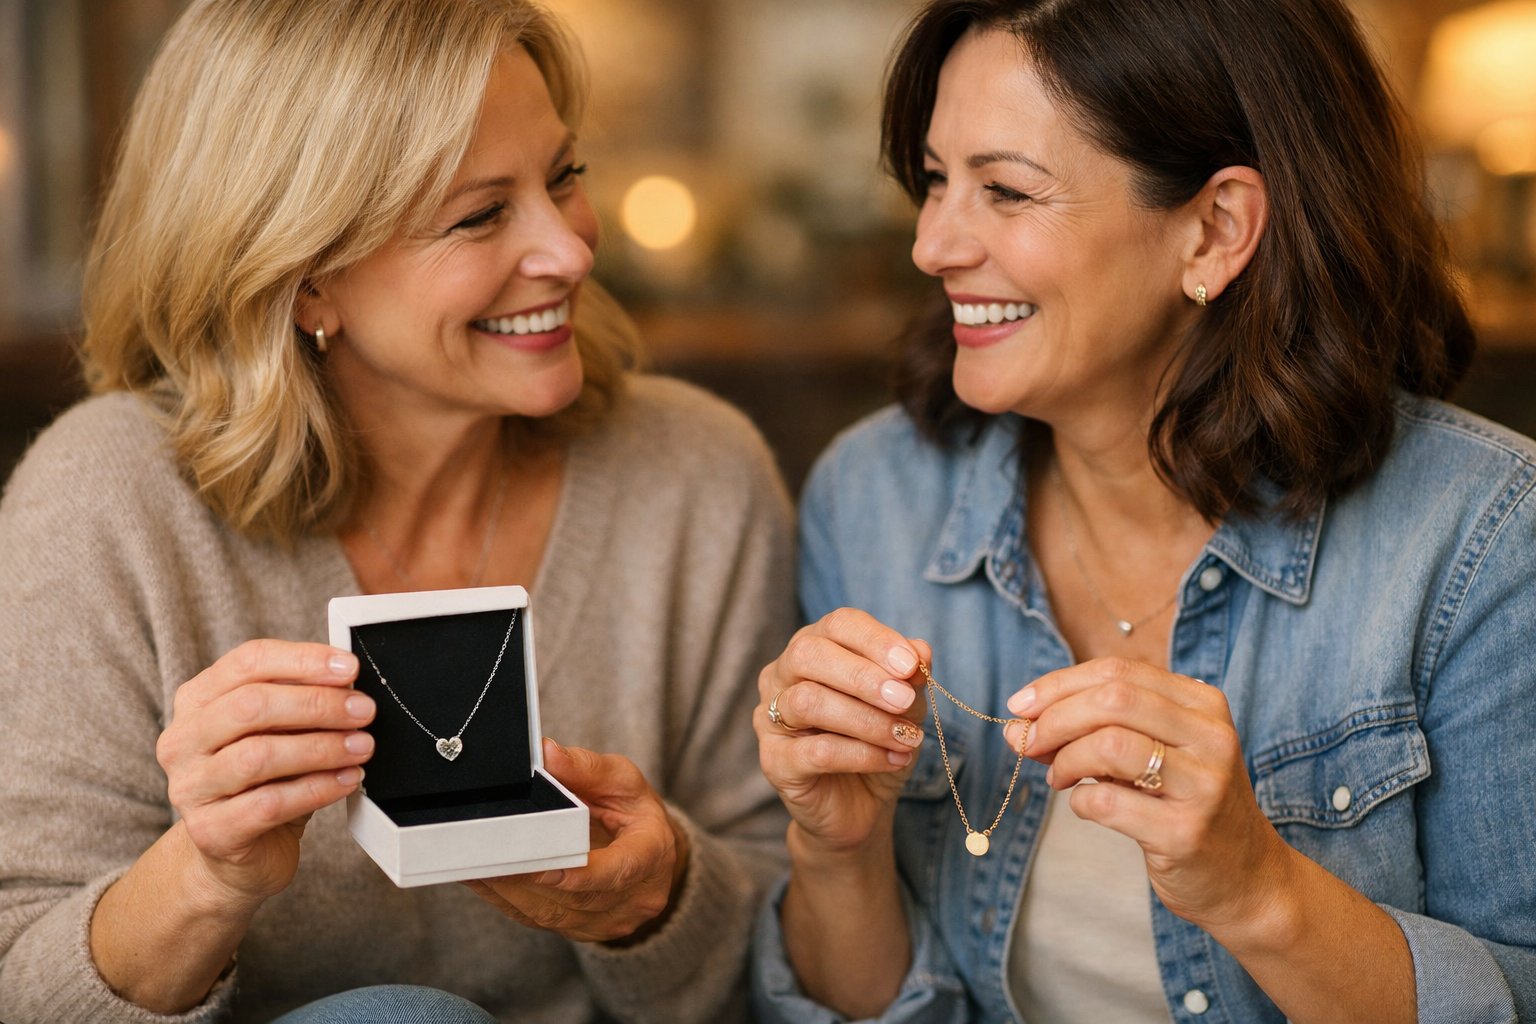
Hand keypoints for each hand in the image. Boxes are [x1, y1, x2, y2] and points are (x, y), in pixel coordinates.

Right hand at [155, 639, 373, 907]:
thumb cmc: (265, 782)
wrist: (241, 853)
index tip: (350, 669)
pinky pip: (269, 804)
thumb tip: (348, 683)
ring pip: (258, 756)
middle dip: (317, 705)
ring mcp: (190, 787)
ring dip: (321, 748)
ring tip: (361, 747)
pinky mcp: (209, 831)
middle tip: (363, 711)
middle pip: (250, 706)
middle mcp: (183, 740)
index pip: (248, 662)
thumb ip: (301, 701)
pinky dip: (316, 789)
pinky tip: (346, 781)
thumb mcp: (281, 732)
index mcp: (198, 700)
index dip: (303, 660)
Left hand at [464, 739, 686, 943]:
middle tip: (489, 855)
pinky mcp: (579, 930)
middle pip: (576, 897)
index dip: (580, 874)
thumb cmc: (634, 812)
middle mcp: (635, 898)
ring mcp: (607, 922)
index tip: (543, 867)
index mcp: (652, 856)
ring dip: (509, 889)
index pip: (618, 872)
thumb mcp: (623, 780)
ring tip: (474, 863)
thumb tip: (546, 754)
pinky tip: (480, 877)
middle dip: (529, 877)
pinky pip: (537, 920)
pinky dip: (505, 898)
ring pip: (551, 914)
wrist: (648, 853)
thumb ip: (586, 768)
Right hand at [754, 608, 929, 855]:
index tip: (912, 665)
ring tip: (905, 738)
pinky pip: (815, 751)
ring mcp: (771, 717)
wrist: (861, 805)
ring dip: (866, 720)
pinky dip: (862, 754)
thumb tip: (921, 650)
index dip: (875, 640)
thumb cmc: (878, 742)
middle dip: (863, 676)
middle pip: (809, 654)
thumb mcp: (905, 705)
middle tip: (904, 700)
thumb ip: (909, 676)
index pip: (838, 624)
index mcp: (814, 647)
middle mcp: (782, 675)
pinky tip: (892, 760)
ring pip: (808, 702)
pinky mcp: (774, 761)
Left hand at [1010, 657, 1291, 933]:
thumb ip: (1089, 731)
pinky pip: (1107, 801)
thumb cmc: (1185, 806)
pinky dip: (1078, 800)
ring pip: (1109, 743)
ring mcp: (1204, 784)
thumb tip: (1016, 725)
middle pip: (1112, 699)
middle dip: (1055, 718)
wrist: (1246, 879)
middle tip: (1028, 743)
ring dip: (1065, 759)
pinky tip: (1083, 804)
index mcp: (1203, 704)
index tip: (1020, 704)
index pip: (1117, 672)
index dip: (1059, 684)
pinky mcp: (1186, 832)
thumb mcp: (1148, 755)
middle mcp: (1211, 737)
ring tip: (1058, 777)